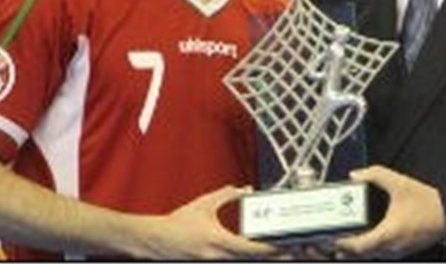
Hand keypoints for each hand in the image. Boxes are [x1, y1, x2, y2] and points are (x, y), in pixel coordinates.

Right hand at [145, 185, 284, 259]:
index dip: (271, 249)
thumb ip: (227, 195)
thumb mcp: (204, 204)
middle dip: (272, 255)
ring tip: (278, 251)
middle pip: (253, 259)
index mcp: (218, 241)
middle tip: (291, 250)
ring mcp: (214, 262)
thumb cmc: (177, 224)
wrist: (155, 241)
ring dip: (260, 256)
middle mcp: (218, 256)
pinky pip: (234, 261)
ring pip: (244, 262)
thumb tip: (244, 189)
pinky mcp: (211, 263)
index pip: (252, 248)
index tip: (286, 247)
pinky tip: (257, 252)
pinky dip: (247, 256)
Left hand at [334, 166, 445, 259]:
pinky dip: (367, 247)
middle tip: (329, 237)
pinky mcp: (402, 251)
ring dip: (355, 249)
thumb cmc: (426, 202)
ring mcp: (397, 252)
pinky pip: (379, 253)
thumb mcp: (399, 183)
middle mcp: (391, 249)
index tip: (329, 236)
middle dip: (344, 248)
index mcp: (388, 235)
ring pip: (370, 255)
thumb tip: (355, 175)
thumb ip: (374, 175)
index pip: (357, 247)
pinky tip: (362, 236)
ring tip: (341, 237)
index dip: (340, 244)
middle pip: (360, 255)